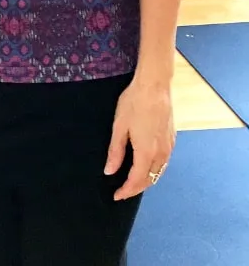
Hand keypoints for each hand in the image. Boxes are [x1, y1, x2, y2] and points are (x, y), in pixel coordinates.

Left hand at [105, 76, 174, 199]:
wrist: (155, 86)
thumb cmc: (134, 103)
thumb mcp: (119, 127)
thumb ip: (116, 151)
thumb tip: (109, 171)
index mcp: (146, 152)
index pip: (136, 180)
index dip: (126, 191)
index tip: (116, 196)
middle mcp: (161, 154)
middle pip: (150, 179)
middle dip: (136, 188)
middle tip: (122, 192)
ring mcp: (169, 147)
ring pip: (159, 172)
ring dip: (146, 180)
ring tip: (132, 182)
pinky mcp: (172, 140)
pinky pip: (164, 163)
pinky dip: (154, 170)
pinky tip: (146, 166)